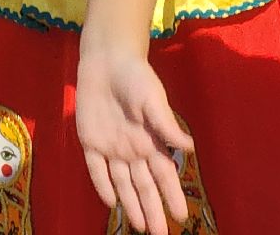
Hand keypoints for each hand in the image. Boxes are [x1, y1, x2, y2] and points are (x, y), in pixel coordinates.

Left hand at [76, 46, 193, 234]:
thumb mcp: (153, 99)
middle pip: (144, 187)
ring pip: (122, 184)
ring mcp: (111, 147)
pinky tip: (111, 203)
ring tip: (141, 228)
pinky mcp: (90, 141)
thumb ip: (166, 124)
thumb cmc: (135, 77)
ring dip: (131, 205)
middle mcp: (134, 150)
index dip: (172, 197)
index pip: (164, 176)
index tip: (183, 217)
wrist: (107, 60)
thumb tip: (189, 148)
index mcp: (151, 141)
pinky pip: (96, 169)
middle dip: (153, 211)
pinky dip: (102, 185)